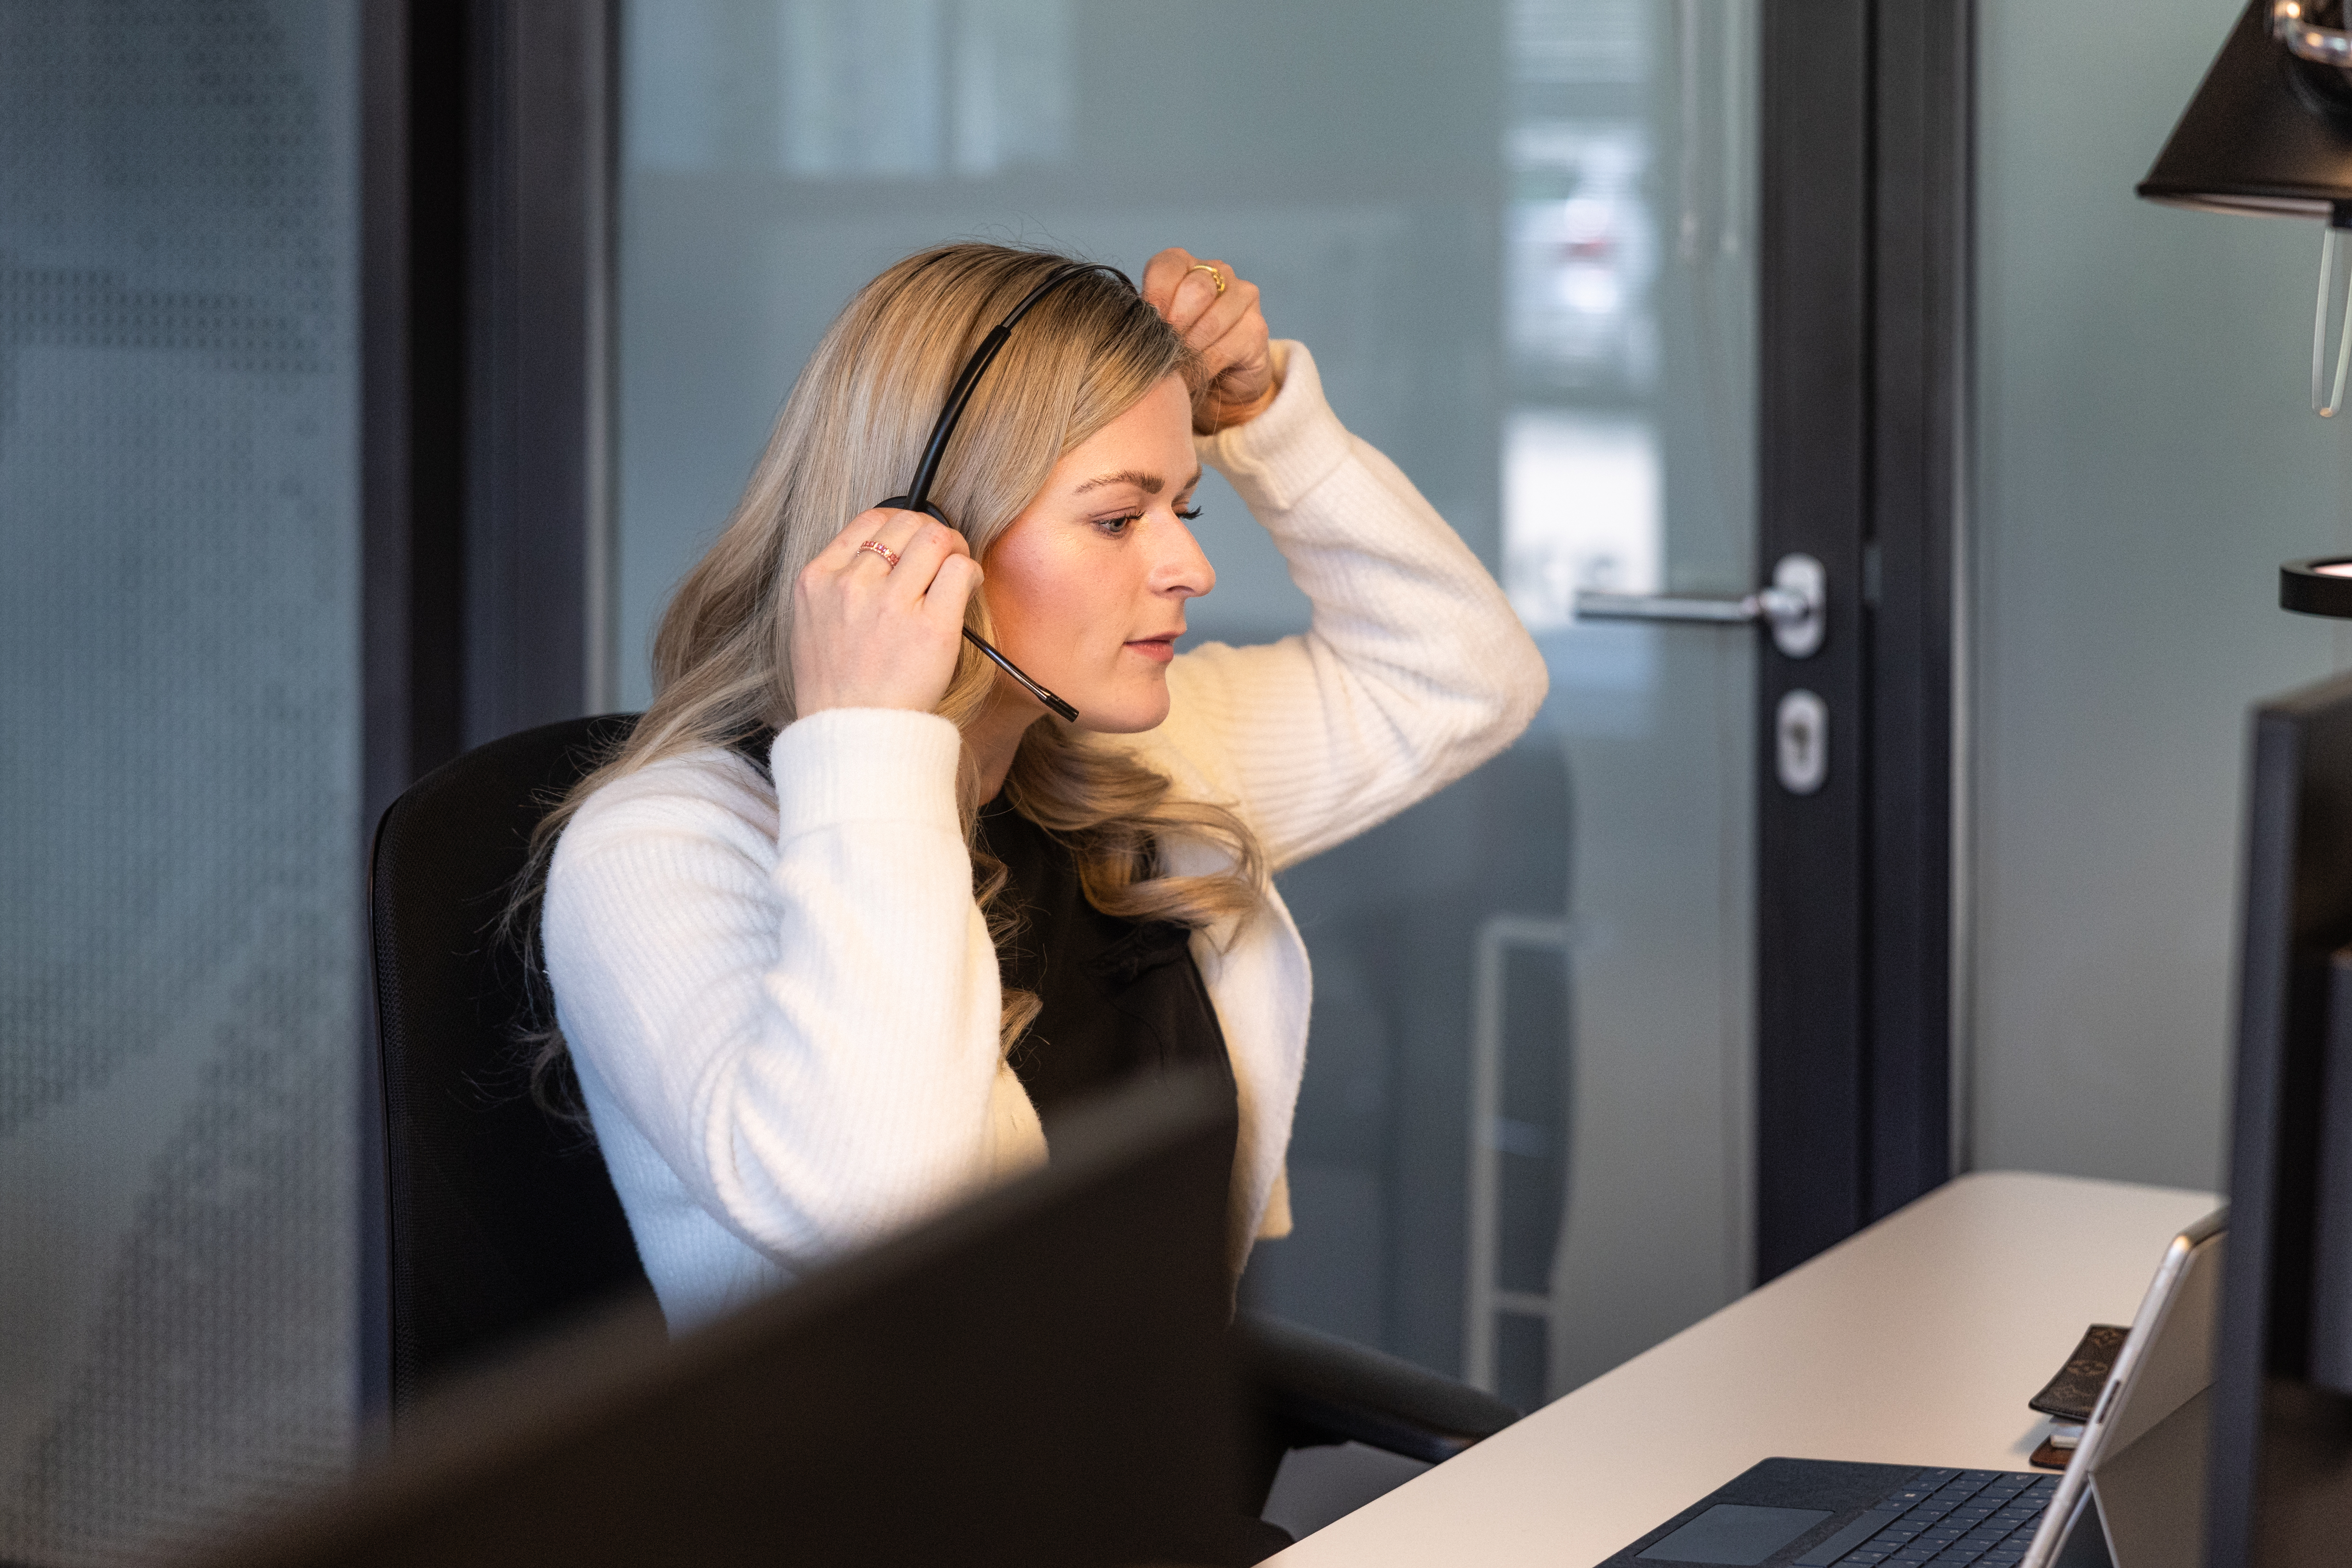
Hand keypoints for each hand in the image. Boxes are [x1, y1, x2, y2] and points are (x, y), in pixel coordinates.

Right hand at [789, 509, 982, 715]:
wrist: (851, 733)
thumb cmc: (839, 687)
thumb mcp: (814, 624)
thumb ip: (840, 585)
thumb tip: (884, 553)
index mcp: (818, 579)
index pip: (869, 520)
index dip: (901, 524)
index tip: (913, 542)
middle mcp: (851, 585)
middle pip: (907, 523)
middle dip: (932, 533)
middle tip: (943, 556)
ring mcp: (890, 605)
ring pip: (936, 538)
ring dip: (954, 549)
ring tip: (956, 573)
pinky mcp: (930, 628)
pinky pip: (960, 571)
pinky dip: (970, 573)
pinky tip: (968, 588)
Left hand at [1141, 247, 1278, 433]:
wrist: (1217, 381)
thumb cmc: (1179, 349)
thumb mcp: (1155, 330)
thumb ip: (1148, 320)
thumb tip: (1140, 329)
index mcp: (1184, 264)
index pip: (1166, 267)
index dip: (1155, 301)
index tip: (1147, 329)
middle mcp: (1217, 272)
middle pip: (1195, 290)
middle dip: (1175, 328)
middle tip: (1164, 352)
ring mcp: (1243, 296)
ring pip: (1212, 321)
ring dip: (1190, 351)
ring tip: (1177, 368)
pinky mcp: (1257, 327)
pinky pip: (1227, 346)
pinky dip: (1205, 365)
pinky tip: (1196, 374)